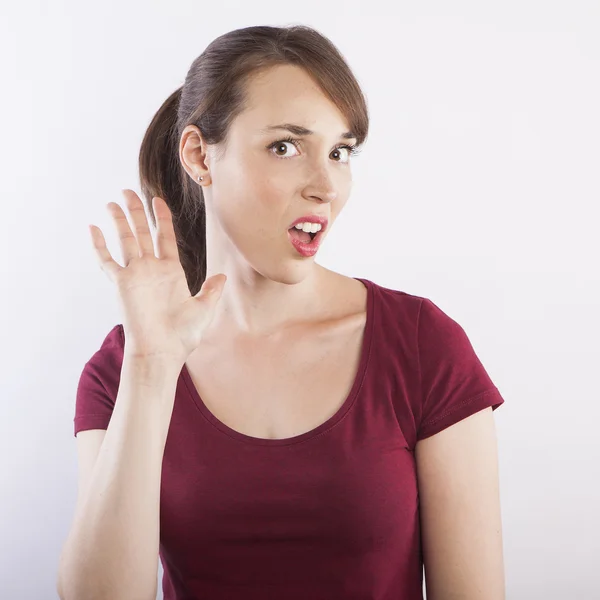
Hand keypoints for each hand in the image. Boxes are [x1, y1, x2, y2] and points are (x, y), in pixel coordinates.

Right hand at [89, 189, 225, 364]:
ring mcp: (136, 275)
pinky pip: (107, 261)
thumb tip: (222, 277)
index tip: (157, 200)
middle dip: (135, 211)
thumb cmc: (183, 336)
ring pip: (125, 240)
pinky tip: (93, 228)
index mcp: (172, 272)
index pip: (165, 237)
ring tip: (113, 201)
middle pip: (142, 232)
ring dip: (119, 220)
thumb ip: (211, 290)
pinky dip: (99, 245)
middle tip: (128, 191)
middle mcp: (152, 269)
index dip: (161, 218)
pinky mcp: (122, 283)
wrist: (163, 351)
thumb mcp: (204, 309)